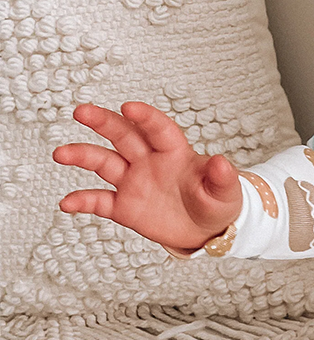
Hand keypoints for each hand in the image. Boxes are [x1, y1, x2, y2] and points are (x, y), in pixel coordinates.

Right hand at [53, 101, 242, 252]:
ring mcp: (133, 182)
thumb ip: (222, 177)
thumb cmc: (217, 204)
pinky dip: (82, 200)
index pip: (158, 129)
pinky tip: (67, 203)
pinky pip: (99, 200)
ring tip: (61, 154)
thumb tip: (221, 162)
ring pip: (104, 162)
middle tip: (81, 111)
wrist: (206, 231)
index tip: (129, 107)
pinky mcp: (124, 206)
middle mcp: (149, 161)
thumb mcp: (226, 193)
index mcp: (175, 153)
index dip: (145, 118)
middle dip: (103, 122)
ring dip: (82, 156)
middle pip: (123, 135)